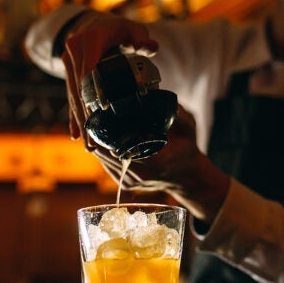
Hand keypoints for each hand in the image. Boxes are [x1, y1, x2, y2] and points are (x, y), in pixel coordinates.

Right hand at [59, 10, 158, 141]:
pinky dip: (74, 115)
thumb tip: (151, 48)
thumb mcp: (133, 29)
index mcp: (91, 40)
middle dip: (86, 116)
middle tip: (94, 142)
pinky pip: (71, 96)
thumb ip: (142, 38)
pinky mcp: (68, 72)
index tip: (102, 112)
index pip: (90, 69)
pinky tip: (76, 135)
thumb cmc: (118, 29)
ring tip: (88, 145)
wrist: (94, 23)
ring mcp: (69, 62)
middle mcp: (75, 51)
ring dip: (80, 121)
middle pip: (79, 88)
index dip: (94, 91)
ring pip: (74, 95)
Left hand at [92, 105, 230, 222]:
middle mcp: (142, 174)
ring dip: (99, 144)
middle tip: (95, 118)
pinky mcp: (126, 184)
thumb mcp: (188, 128)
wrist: (188, 176)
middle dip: (100, 136)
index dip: (109, 133)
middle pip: (108, 153)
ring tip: (95, 127)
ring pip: (105, 160)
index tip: (103, 118)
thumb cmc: (187, 150)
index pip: (123, 146)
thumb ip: (177, 113)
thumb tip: (161, 98)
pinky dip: (103, 153)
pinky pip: (107, 166)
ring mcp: (132, 181)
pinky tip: (102, 140)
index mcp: (157, 160)